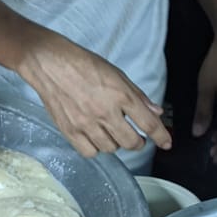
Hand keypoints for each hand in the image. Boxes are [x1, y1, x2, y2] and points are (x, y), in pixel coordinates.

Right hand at [22, 33, 171, 156]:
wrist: (50, 64)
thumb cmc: (83, 64)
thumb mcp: (116, 74)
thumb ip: (137, 95)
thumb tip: (155, 112)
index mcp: (120, 95)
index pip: (148, 123)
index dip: (161, 136)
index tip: (166, 143)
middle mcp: (105, 112)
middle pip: (130, 142)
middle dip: (138, 143)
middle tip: (137, 138)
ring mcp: (86, 123)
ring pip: (110, 148)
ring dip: (116, 144)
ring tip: (112, 134)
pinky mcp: (70, 130)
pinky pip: (89, 152)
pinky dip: (96, 149)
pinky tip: (95, 139)